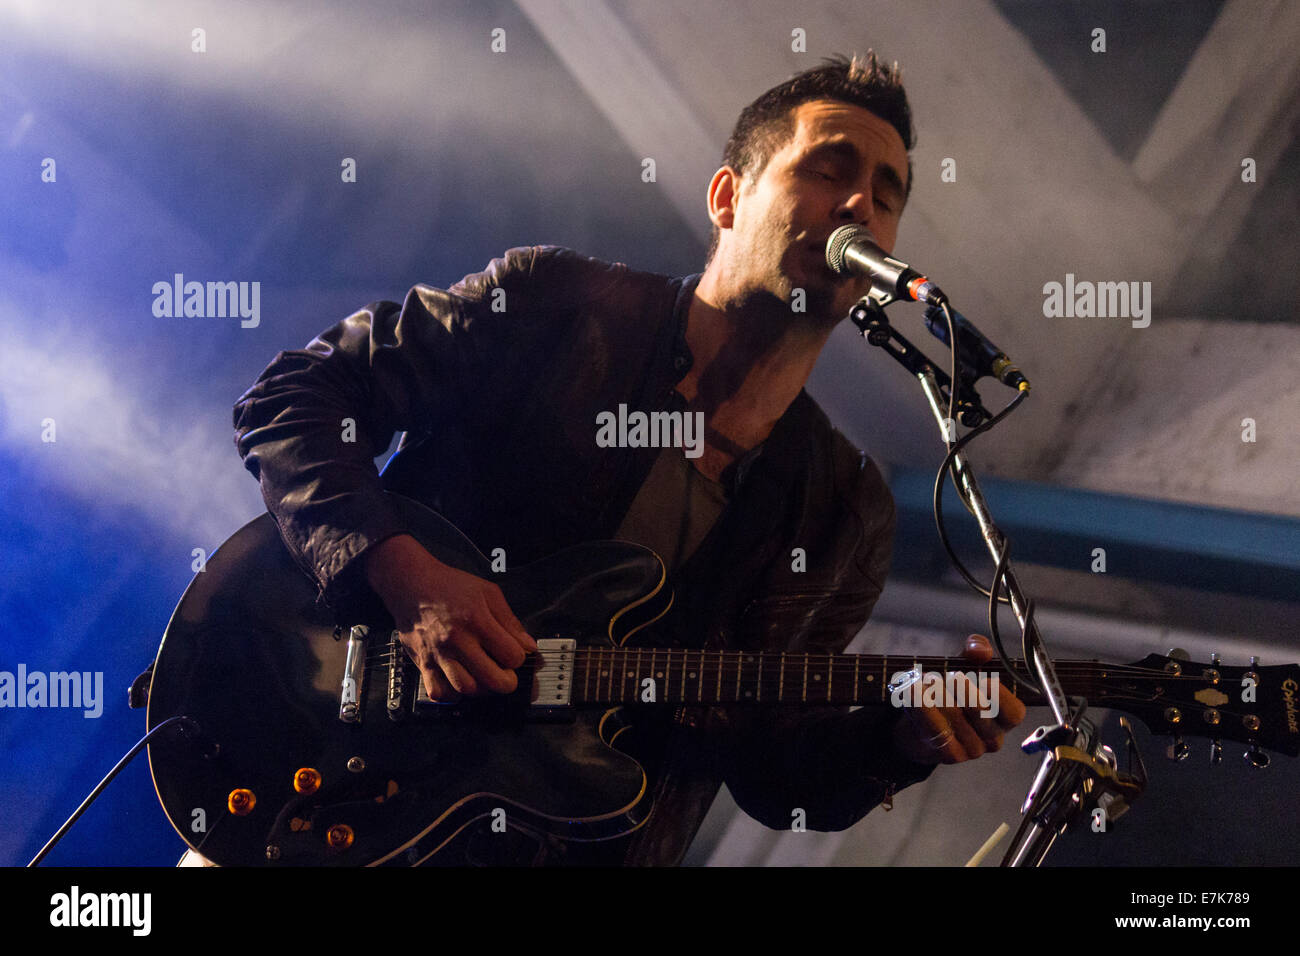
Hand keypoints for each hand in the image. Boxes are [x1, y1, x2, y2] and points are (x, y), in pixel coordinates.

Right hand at [363, 534, 536, 699]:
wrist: (411, 584)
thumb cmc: (450, 586)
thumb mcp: (488, 593)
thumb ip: (510, 621)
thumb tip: (528, 646)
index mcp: (477, 620)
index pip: (511, 656)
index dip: (519, 658)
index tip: (515, 654)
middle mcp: (457, 640)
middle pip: (492, 679)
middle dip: (508, 682)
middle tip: (507, 675)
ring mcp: (438, 654)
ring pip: (466, 689)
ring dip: (482, 689)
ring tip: (486, 678)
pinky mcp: (422, 662)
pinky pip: (438, 692)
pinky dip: (452, 694)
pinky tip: (460, 682)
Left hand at [891, 633, 1026, 764]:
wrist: (918, 724)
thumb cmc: (950, 692)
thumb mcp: (965, 666)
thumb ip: (976, 652)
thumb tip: (981, 650)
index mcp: (1004, 718)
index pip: (1014, 713)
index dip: (1001, 696)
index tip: (985, 679)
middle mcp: (992, 738)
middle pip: (982, 713)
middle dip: (963, 689)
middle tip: (949, 675)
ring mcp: (972, 749)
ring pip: (956, 718)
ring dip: (938, 693)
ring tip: (927, 679)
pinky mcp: (949, 754)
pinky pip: (936, 728)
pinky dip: (922, 706)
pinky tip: (914, 690)